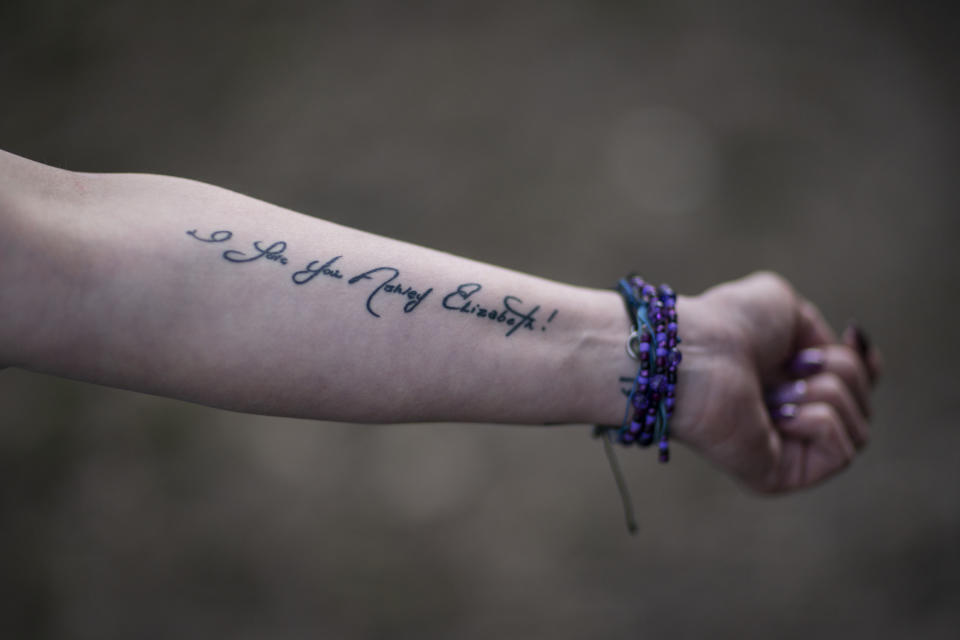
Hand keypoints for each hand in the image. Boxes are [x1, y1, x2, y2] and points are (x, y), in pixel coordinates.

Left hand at [671, 271, 881, 492]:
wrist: (694, 355)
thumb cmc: (726, 325)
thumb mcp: (782, 305)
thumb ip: (815, 329)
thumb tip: (841, 355)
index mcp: (787, 380)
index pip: (852, 389)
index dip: (865, 367)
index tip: (853, 340)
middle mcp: (787, 417)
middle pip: (863, 403)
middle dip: (841, 371)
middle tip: (795, 364)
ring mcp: (785, 449)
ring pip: (859, 427)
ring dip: (826, 392)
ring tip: (778, 389)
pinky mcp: (780, 475)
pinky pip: (842, 450)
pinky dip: (818, 420)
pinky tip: (779, 412)